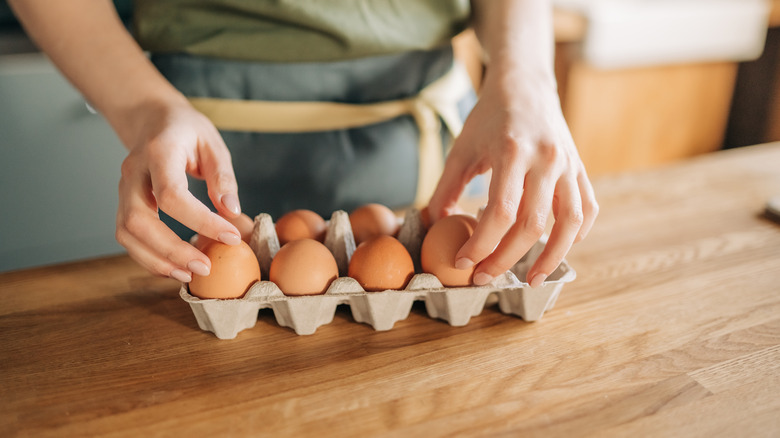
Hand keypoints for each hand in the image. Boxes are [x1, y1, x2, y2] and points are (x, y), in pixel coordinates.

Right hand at [115, 99, 242, 281]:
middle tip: (204, 267)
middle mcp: (133, 172)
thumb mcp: (212, 142)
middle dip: (171, 250)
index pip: (172, 195)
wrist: (150, 118)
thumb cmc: (185, 129)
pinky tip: (175, 267)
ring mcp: (123, 189)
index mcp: (159, 152)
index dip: (201, 221)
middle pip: (139, 220)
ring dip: (156, 260)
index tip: (231, 236)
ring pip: (126, 233)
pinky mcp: (123, 203)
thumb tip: (232, 212)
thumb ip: (222, 176)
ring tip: (189, 274)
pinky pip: (127, 236)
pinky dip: (149, 257)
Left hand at [428, 69, 597, 286]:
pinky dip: (577, 233)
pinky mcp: (580, 168)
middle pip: (531, 225)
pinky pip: (586, 208)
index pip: (500, 212)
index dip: (481, 244)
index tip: (463, 262)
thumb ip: (446, 187)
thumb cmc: (489, 117)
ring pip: (568, 223)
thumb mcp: (461, 148)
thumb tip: (432, 225)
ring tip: (530, 280)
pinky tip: (560, 249)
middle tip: (484, 278)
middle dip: (505, 258)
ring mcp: (569, 164)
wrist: (525, 84)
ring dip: (550, 258)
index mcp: (513, 151)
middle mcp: (546, 159)